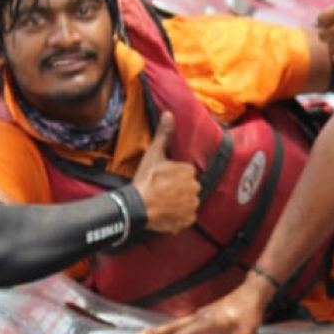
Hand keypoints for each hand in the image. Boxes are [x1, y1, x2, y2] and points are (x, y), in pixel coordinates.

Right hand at [132, 112, 199, 233]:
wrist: (138, 206)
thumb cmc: (146, 179)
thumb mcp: (154, 154)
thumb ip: (164, 134)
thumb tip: (169, 113)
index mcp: (189, 172)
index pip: (185, 172)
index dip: (173, 175)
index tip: (162, 178)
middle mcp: (195, 188)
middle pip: (188, 187)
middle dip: (178, 188)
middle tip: (161, 190)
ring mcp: (192, 206)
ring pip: (188, 202)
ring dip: (179, 202)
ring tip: (163, 202)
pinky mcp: (187, 220)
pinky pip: (186, 217)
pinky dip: (179, 216)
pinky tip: (167, 213)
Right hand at [136, 275, 267, 333]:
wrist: (253, 292)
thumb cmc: (248, 314)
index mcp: (206, 322)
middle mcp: (200, 316)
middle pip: (173, 326)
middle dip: (155, 333)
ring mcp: (202, 314)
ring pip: (179, 324)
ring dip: (164, 331)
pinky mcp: (206, 314)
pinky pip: (189, 324)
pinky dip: (180, 331)